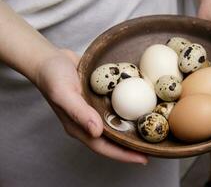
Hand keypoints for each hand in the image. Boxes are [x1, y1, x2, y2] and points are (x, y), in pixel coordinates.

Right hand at [35, 49, 147, 163]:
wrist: (50, 58)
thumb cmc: (52, 76)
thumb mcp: (63, 93)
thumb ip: (79, 112)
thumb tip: (97, 132)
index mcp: (79, 126)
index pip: (103, 147)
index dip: (123, 155)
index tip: (143, 159)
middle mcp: (89, 121)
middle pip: (113, 139)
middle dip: (132, 145)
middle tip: (154, 146)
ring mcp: (95, 110)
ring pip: (117, 124)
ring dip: (133, 129)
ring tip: (153, 129)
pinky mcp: (99, 99)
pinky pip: (117, 108)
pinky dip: (130, 110)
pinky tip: (143, 107)